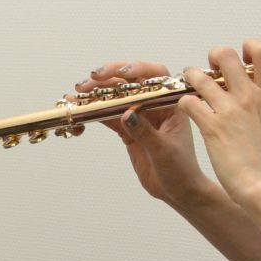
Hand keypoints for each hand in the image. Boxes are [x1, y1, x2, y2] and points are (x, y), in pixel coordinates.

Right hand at [77, 61, 215, 207]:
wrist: (178, 191)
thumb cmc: (182, 170)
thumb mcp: (164, 151)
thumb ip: (145, 132)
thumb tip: (126, 114)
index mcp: (172, 103)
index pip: (157, 76)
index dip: (139, 69)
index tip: (123, 72)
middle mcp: (155, 105)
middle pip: (131, 82)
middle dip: (110, 77)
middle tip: (91, 80)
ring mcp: (140, 116)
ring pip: (117, 97)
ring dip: (97, 92)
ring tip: (78, 93)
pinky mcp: (128, 129)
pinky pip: (109, 115)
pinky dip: (95, 112)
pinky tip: (80, 109)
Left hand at [177, 40, 260, 207]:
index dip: (248, 47)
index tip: (242, 59)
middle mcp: (248, 97)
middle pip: (225, 55)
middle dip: (213, 57)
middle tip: (210, 69)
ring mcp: (228, 110)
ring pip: (199, 76)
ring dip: (191, 76)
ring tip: (190, 83)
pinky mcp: (210, 127)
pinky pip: (188, 102)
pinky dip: (184, 103)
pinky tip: (187, 110)